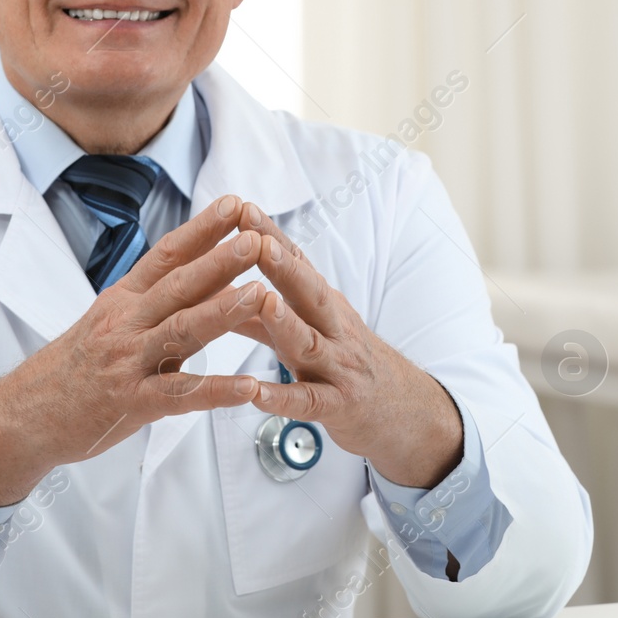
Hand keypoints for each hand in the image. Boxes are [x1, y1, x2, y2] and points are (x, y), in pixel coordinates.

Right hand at [0, 194, 265, 505]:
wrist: (24, 415)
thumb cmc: (75, 367)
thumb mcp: (110, 321)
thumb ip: (157, 300)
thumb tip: (211, 275)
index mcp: (123, 299)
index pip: (166, 255)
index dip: (201, 229)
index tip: (234, 204)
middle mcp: (125, 324)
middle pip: (178, 286)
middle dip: (220, 260)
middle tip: (257, 237)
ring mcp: (128, 363)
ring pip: (180, 331)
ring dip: (224, 312)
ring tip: (262, 295)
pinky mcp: (132, 403)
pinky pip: (180, 395)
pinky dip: (216, 390)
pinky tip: (249, 387)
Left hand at [233, 204, 463, 488]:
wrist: (401, 409)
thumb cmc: (343, 363)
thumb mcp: (308, 330)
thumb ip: (262, 315)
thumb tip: (215, 289)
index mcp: (323, 305)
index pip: (297, 263)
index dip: (271, 236)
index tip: (243, 209)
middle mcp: (334, 328)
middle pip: (309, 292)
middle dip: (283, 266)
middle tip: (257, 240)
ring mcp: (339, 367)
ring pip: (311, 343)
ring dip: (287, 322)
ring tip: (264, 303)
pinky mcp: (339, 406)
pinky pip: (309, 401)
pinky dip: (282, 397)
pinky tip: (256, 394)